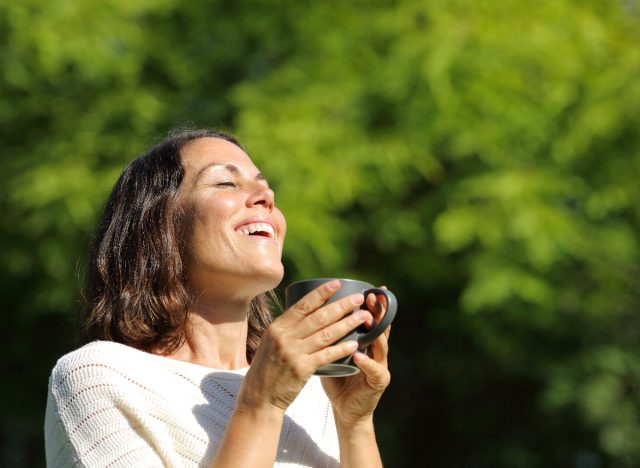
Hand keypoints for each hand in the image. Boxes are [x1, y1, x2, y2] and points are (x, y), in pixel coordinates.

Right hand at [236, 280, 371, 415]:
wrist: (259, 396)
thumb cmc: (268, 368)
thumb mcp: (271, 342)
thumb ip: (288, 328)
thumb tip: (307, 310)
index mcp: (278, 326)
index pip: (303, 304)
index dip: (321, 293)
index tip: (337, 283)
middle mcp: (285, 336)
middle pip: (319, 317)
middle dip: (341, 306)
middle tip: (359, 298)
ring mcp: (293, 352)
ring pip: (326, 334)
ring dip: (347, 324)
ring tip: (363, 317)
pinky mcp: (302, 369)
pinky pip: (327, 355)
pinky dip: (342, 348)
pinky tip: (355, 343)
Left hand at [321, 290, 391, 428]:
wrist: (346, 411)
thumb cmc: (337, 380)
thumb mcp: (332, 353)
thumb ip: (327, 336)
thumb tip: (307, 314)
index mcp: (367, 343)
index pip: (371, 320)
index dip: (372, 305)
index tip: (369, 288)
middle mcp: (377, 352)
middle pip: (380, 328)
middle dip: (378, 311)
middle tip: (372, 297)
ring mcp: (380, 366)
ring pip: (381, 346)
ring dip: (375, 332)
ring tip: (369, 319)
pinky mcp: (378, 382)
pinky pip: (374, 370)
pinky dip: (366, 362)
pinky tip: (359, 355)